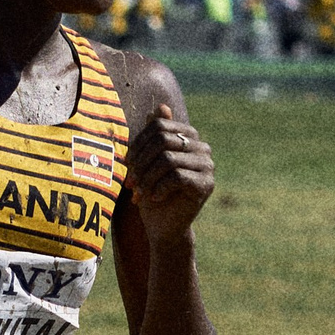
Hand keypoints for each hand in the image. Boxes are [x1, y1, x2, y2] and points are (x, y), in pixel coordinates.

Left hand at [126, 109, 214, 236]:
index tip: (127, 165)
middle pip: (163, 140)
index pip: (159, 126)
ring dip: (147, 178)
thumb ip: (153, 135)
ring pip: (168, 159)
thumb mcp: (147, 162)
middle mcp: (202, 147)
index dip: (138, 143)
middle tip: (130, 182)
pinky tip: (155, 198)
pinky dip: (159, 188)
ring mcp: (207, 166)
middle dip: (141, 162)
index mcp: (188, 137)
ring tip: (139, 193)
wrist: (164, 228)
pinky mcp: (206, 184)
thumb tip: (161, 106)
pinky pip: (177, 176)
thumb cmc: (152, 193)